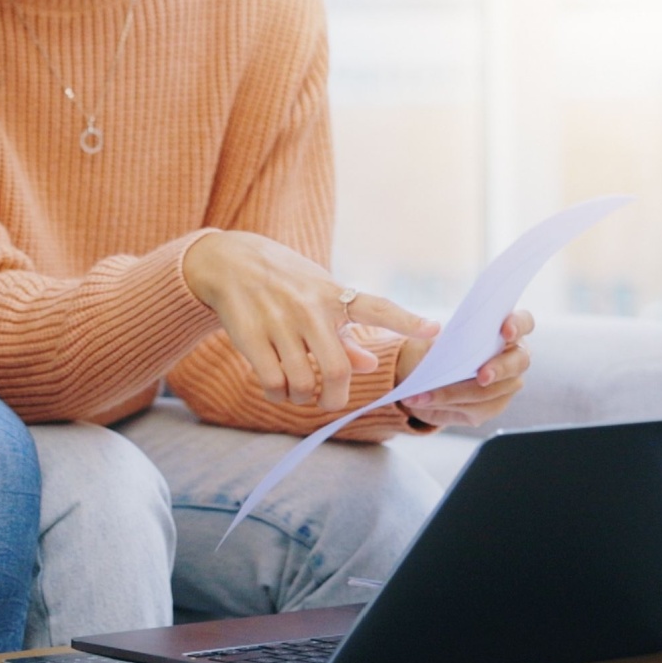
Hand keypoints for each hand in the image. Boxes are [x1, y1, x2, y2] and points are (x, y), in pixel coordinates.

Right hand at [183, 230, 439, 412]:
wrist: (227, 261)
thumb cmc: (282, 281)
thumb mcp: (318, 296)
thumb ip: (344, 334)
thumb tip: (371, 365)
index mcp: (333, 295)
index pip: (377, 307)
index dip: (406, 320)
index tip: (434, 330)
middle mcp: (309, 308)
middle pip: (337, 371)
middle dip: (335, 398)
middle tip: (329, 401)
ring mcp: (279, 322)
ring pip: (303, 383)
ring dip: (303, 398)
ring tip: (298, 391)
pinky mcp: (250, 335)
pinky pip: (273, 382)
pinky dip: (279, 394)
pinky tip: (277, 387)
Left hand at [397, 310, 534, 428]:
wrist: (423, 371)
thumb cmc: (437, 344)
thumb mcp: (435, 336)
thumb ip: (445, 337)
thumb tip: (440, 339)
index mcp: (505, 330)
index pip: (524, 323)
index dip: (519, 325)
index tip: (506, 331)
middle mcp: (513, 357)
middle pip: (519, 362)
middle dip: (499, 369)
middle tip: (482, 376)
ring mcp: (507, 384)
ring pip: (491, 391)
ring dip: (455, 392)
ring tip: (422, 393)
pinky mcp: (492, 405)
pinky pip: (475, 408)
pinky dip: (446, 403)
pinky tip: (423, 401)